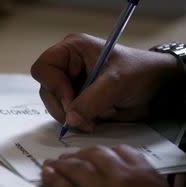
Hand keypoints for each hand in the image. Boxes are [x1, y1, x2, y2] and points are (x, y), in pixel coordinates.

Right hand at [31, 33, 181, 131]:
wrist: (157, 90)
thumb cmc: (140, 73)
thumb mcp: (116, 83)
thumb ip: (91, 101)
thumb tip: (70, 119)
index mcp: (72, 50)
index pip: (44, 68)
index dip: (54, 86)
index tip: (71, 102)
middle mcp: (67, 66)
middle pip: (47, 90)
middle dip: (63, 107)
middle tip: (82, 119)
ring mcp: (71, 85)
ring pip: (54, 106)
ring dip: (73, 117)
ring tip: (95, 119)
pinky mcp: (77, 101)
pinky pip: (66, 115)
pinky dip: (78, 121)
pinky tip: (96, 119)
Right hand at [42, 145, 185, 186]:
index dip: (52, 178)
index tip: (44, 170)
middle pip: (78, 169)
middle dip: (61, 163)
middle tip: (53, 161)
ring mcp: (129, 178)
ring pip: (98, 154)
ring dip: (82, 153)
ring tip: (74, 155)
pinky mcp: (146, 172)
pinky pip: (125, 151)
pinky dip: (110, 150)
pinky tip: (105, 153)